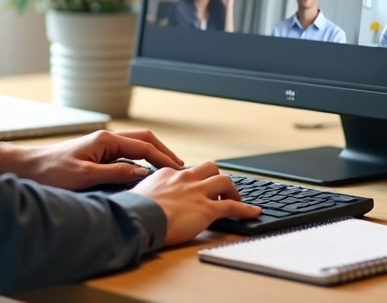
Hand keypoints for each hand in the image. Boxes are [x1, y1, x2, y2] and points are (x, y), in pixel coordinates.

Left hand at [0, 130, 183, 190]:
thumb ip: (116, 173)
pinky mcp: (97, 157)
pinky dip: (139, 163)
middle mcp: (106, 140)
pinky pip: (125, 157)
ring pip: (135, 148)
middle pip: (144, 141)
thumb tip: (142, 172)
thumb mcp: (85, 176)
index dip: (164, 157)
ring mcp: (102, 147)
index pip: (144, 146)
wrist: (28, 170)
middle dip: (163, 152)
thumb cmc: (51, 171)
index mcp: (106, 140)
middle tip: (180, 167)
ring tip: (168, 170)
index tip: (179, 169)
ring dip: (153, 157)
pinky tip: (144, 175)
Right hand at [131, 161, 261, 245]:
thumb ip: (144, 194)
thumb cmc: (133, 210)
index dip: (193, 180)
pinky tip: (253, 212)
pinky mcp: (208, 209)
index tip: (194, 188)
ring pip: (223, 181)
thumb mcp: (136, 194)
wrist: (139, 218)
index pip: (186, 171)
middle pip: (209, 167)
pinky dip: (246, 209)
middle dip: (216, 177)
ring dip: (232, 190)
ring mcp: (198, 192)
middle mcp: (185, 178)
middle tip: (218, 189)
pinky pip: (233, 206)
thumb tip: (138, 200)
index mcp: (167, 174)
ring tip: (235, 199)